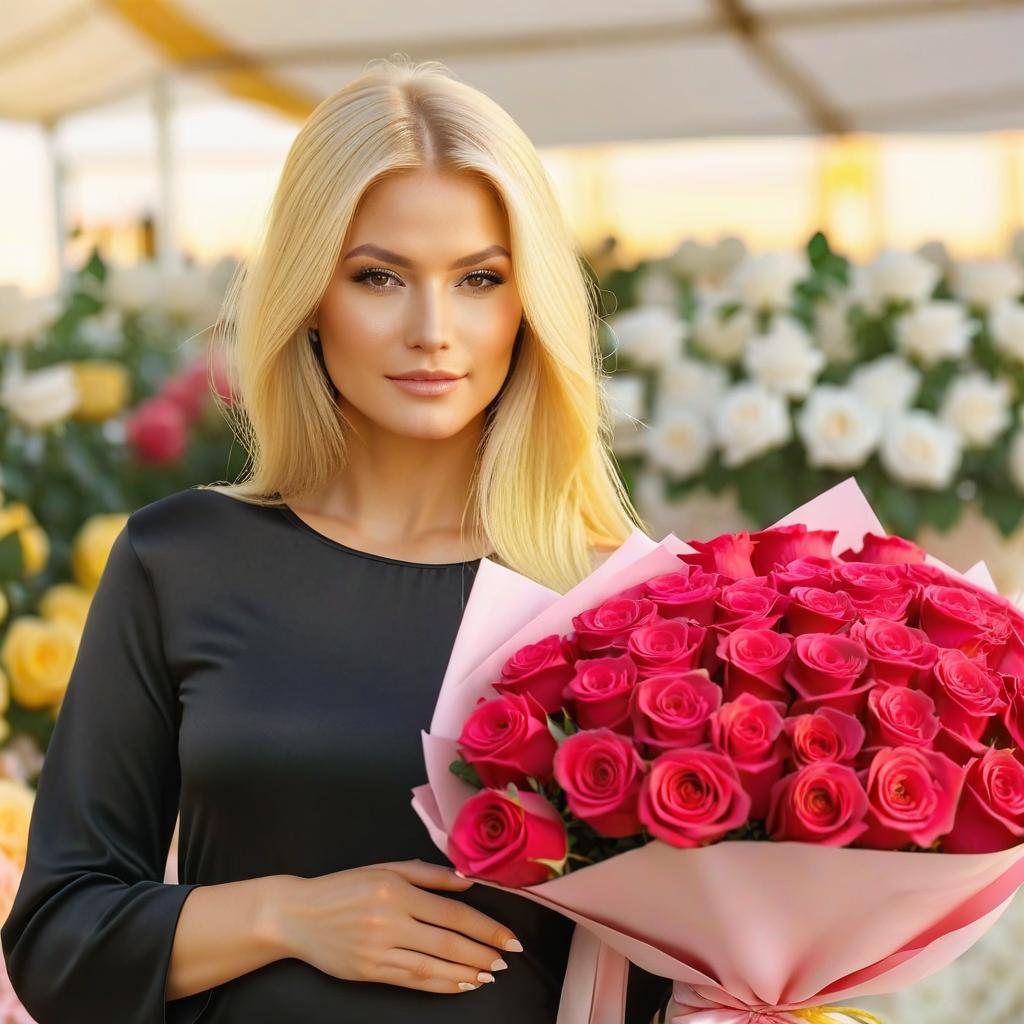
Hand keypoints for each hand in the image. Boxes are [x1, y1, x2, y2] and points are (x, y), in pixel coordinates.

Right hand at [270, 858, 522, 993]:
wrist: (297, 915)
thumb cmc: (345, 887)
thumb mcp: (386, 869)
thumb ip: (429, 875)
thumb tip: (468, 883)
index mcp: (396, 891)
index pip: (452, 913)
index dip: (485, 927)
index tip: (508, 937)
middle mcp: (389, 921)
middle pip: (447, 942)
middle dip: (483, 953)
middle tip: (508, 959)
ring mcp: (378, 949)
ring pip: (432, 966)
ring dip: (466, 972)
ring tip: (489, 975)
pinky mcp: (369, 972)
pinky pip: (412, 980)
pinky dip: (439, 984)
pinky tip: (459, 984)